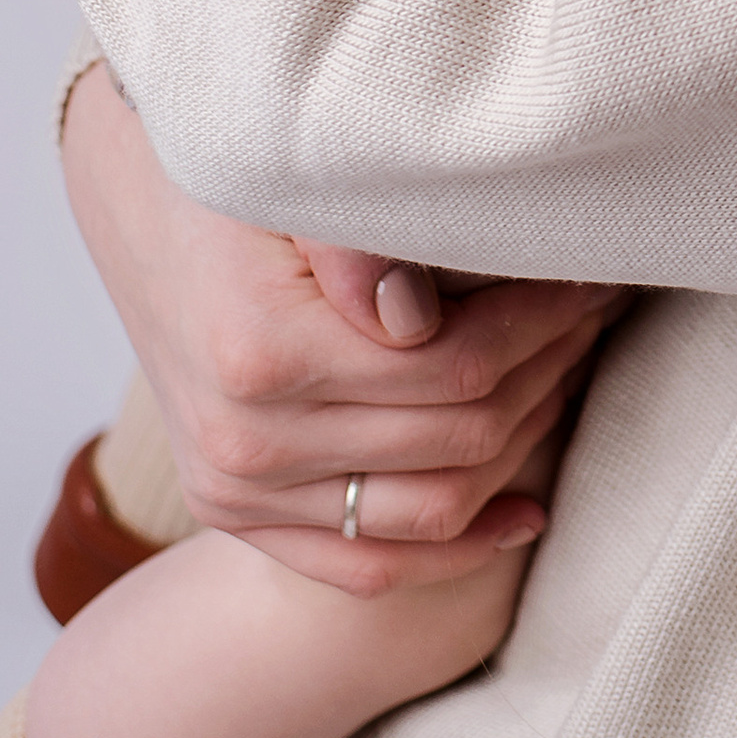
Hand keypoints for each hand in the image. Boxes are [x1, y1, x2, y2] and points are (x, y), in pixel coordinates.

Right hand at [61, 63, 621, 596]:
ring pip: (430, 508)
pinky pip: (365, 563)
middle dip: (547, 371)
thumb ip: (361, 242)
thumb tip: (418, 315)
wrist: (138, 206)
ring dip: (522, 443)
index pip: (456, 364)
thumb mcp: (294, 179)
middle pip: (457, 438)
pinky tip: (526, 511)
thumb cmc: (235, 174)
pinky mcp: (236, 511)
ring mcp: (237, 489)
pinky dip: (455, 548)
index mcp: (261, 353)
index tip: (594, 275)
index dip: (544, 323)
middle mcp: (244, 441)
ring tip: (569, 369)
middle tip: (598, 311)